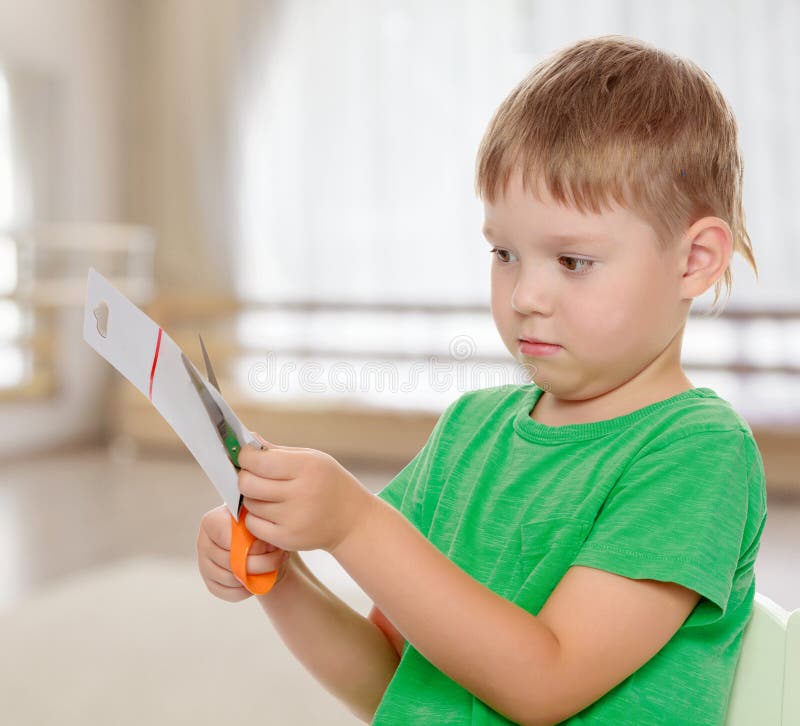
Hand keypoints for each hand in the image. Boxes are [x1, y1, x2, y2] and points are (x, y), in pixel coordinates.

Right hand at [197, 504, 290, 601]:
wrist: (259, 542)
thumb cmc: (258, 526)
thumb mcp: (260, 520)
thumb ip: (258, 527)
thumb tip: (262, 545)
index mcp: (212, 521)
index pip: (225, 537)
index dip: (248, 544)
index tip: (267, 544)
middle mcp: (203, 542)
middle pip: (228, 561)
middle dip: (259, 562)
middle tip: (277, 556)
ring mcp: (204, 564)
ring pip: (230, 579)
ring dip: (256, 575)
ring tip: (272, 566)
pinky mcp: (210, 583)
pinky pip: (229, 593)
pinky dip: (248, 589)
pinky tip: (259, 578)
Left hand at [236, 437, 375, 554]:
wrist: (352, 520)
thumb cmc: (329, 483)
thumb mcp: (312, 459)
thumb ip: (277, 451)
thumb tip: (247, 440)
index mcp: (307, 468)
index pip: (260, 461)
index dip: (246, 456)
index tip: (247, 455)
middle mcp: (301, 493)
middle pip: (248, 484)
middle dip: (245, 477)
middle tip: (254, 475)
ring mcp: (294, 519)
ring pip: (249, 504)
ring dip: (252, 497)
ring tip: (268, 494)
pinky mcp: (287, 539)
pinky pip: (253, 525)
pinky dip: (256, 517)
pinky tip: (270, 511)